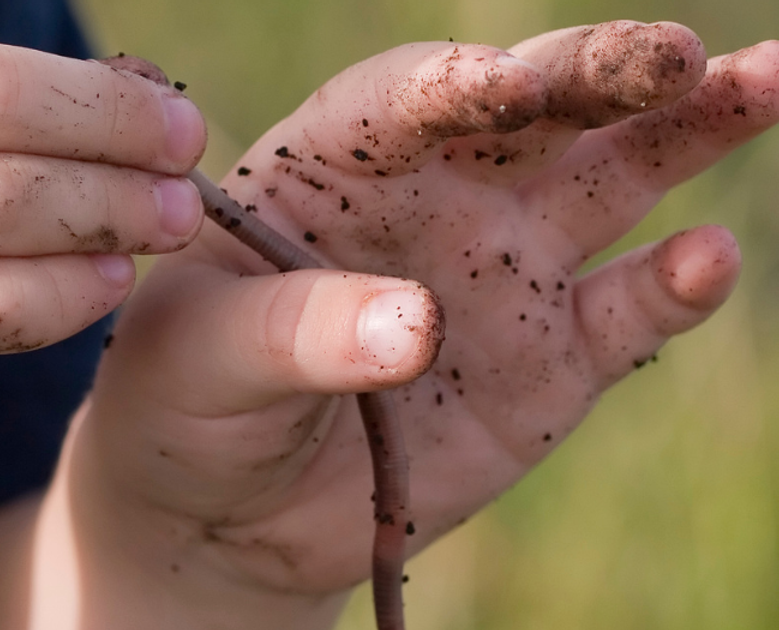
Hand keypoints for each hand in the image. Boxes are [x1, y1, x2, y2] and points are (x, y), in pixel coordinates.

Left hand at [53, 21, 775, 625]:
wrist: (224, 507)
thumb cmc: (184, 401)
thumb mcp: (197, 359)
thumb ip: (292, 331)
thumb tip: (418, 324)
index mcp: (335, 165)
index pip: (407, 97)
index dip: (455, 85)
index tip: (498, 90)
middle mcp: (436, 196)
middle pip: (534, 110)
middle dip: (602, 72)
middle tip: (675, 54)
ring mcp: (503, 271)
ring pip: (611, 180)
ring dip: (689, 131)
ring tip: (763, 81)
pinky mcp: (551, 359)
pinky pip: (625, 311)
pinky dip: (672, 286)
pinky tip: (705, 258)